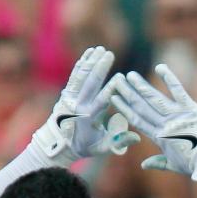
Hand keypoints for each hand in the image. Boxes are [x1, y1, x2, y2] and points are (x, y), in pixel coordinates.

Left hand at [32, 46, 138, 164]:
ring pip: (81, 76)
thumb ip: (118, 142)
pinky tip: (89, 52)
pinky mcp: (68, 92)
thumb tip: (137, 139)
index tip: (119, 78)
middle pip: (90, 83)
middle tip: (109, 54)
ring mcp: (71, 97)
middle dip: (99, 68)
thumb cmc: (85, 147)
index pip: (101, 101)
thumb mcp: (102, 148)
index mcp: (89, 118)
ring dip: (91, 61)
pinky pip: (75, 75)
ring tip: (100, 49)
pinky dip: (81, 63)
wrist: (60, 144)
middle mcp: (79, 105)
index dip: (110, 89)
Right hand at [110, 64, 196, 183]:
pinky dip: (169, 78)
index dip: (124, 108)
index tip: (113, 98)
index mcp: (159, 138)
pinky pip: (178, 91)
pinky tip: (160, 67)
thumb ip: (157, 163)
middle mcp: (165, 125)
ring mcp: (178, 116)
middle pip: (142, 106)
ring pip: (155, 98)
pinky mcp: (192, 109)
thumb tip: (143, 165)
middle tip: (117, 80)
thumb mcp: (174, 166)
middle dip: (128, 93)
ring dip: (141, 86)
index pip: (137, 120)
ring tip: (130, 75)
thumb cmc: (195, 165)